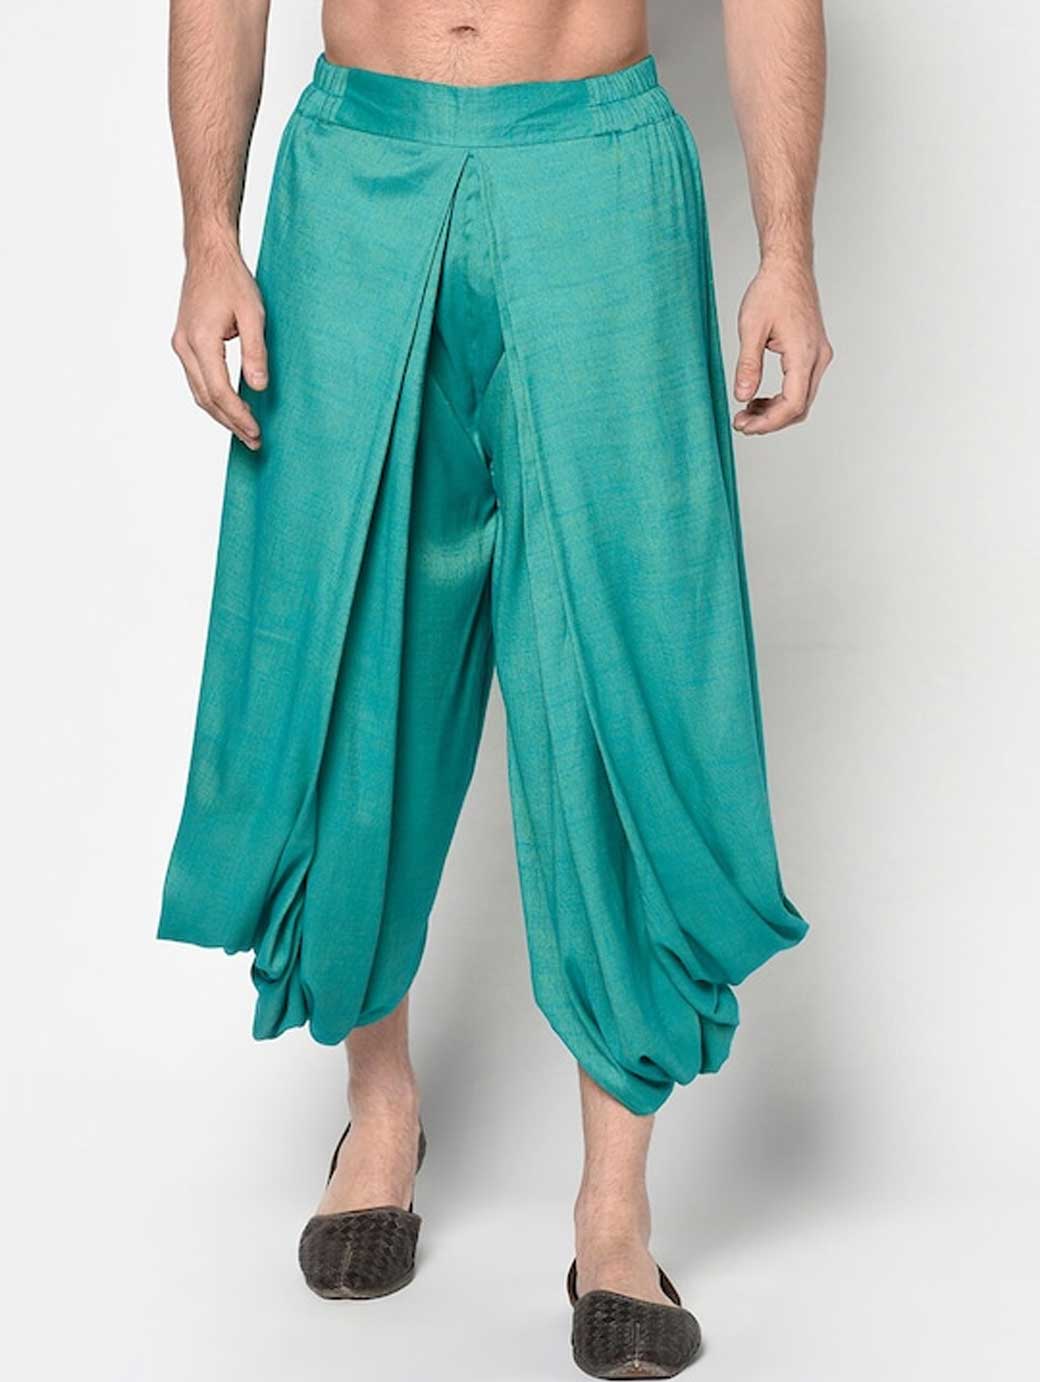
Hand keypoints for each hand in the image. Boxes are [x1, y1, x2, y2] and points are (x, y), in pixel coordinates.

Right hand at [171, 236, 267, 450]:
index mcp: (200, 340)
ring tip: (245, 432)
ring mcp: (181, 346)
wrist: (208, 255)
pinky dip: (214, 399)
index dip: (238, 416)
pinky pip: (197, 381)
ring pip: (199, 392)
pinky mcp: (184, 344)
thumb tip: (258, 388)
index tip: (256, 432)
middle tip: (254, 442)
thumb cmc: (232, 280)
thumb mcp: (253, 314)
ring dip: (221, 415)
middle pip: (206, 398)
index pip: (219, 391)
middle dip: (231, 423)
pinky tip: (231, 408)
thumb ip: (256, 352)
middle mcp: (184, 346)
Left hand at [732, 257, 832, 435]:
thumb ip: (747, 365)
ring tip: (746, 412)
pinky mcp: (813, 353)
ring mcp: (819, 356)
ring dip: (775, 412)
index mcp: (804, 353)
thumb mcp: (751, 328)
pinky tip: (758, 398)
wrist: (788, 267)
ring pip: (802, 399)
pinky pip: (801, 386)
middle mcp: (818, 358)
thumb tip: (742, 397)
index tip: (743, 425)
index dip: (768, 422)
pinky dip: (781, 398)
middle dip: (769, 421)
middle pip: (799, 407)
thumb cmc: (771, 291)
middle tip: (740, 424)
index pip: (793, 404)